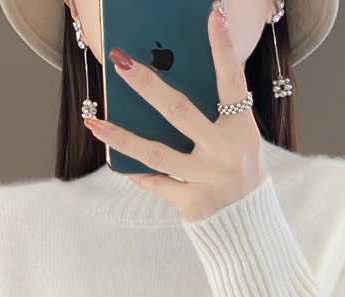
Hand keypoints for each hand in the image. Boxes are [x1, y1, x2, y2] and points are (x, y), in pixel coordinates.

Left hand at [84, 0, 266, 222]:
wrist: (248, 227)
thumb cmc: (238, 174)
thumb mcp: (238, 142)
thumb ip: (213, 118)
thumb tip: (166, 90)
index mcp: (242, 131)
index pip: (232, 82)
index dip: (223, 49)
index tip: (212, 14)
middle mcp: (226, 153)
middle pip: (179, 111)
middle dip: (147, 84)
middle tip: (120, 62)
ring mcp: (208, 179)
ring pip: (157, 153)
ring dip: (122, 137)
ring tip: (96, 122)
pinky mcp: (192, 203)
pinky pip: (156, 183)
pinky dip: (136, 172)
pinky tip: (116, 161)